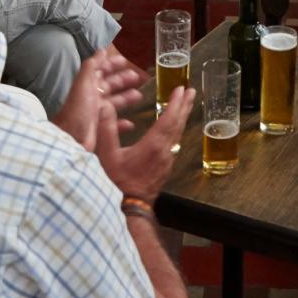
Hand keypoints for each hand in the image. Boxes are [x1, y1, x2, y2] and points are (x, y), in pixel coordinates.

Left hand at [53, 49, 146, 148]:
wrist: (70, 141)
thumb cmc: (78, 111)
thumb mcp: (83, 84)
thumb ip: (91, 66)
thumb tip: (101, 50)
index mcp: (87, 86)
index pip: (101, 71)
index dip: (112, 64)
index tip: (126, 60)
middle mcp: (92, 98)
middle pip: (110, 85)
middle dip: (123, 80)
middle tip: (139, 77)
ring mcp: (97, 114)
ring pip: (114, 103)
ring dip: (126, 98)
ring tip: (139, 96)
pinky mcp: (100, 130)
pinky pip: (114, 125)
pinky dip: (123, 123)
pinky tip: (131, 123)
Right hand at [96, 84, 195, 203]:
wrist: (130, 208)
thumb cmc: (118, 182)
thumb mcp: (107, 155)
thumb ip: (107, 130)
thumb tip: (105, 106)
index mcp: (153, 145)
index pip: (168, 119)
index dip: (175, 103)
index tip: (181, 89)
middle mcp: (164, 151)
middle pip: (178, 124)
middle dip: (184, 105)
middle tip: (191, 90)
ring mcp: (167, 159)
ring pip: (178, 133)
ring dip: (183, 116)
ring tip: (187, 102)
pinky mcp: (166, 166)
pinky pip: (175, 141)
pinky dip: (177, 127)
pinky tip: (175, 125)